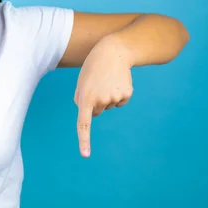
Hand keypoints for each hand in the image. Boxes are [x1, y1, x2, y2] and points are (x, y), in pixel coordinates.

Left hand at [74, 36, 133, 157]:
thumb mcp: (81, 82)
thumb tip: (89, 115)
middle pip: (97, 112)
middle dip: (95, 102)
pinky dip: (118, 94)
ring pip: (108, 106)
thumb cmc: (92, 68)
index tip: (85, 155)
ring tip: (106, 79)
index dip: (84, 140)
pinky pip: (119, 102)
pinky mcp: (127, 95)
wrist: (112, 52)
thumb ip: (81, 100)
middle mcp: (101, 100)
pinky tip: (116, 81)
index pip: (83, 123)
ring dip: (106, 95)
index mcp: (85, 98)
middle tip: (96, 84)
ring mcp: (115, 97)